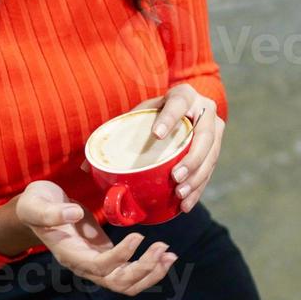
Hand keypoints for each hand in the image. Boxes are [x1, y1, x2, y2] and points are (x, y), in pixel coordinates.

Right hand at [16, 180, 175, 294]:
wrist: (36, 208)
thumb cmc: (35, 205)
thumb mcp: (36, 203)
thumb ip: (51, 212)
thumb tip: (74, 213)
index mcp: (69, 255)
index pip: (98, 266)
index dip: (120, 256)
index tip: (139, 236)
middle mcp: (85, 266)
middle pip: (118, 282)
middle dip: (143, 269)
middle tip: (163, 248)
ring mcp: (97, 264)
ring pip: (127, 283)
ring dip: (151, 273)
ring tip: (170, 255)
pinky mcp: (107, 257)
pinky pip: (130, 272)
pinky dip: (150, 267)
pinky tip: (166, 255)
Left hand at [111, 83, 224, 213]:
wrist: (186, 107)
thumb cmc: (156, 112)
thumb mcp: (140, 114)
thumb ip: (116, 133)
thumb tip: (84, 166)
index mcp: (184, 95)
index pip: (178, 104)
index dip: (169, 119)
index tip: (157, 134)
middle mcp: (205, 110)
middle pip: (204, 136)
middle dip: (192, 159)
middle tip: (175, 177)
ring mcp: (215, 129)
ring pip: (211, 155)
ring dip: (197, 177)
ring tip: (180, 194)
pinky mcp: (216, 148)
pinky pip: (210, 170)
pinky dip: (199, 188)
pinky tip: (186, 204)